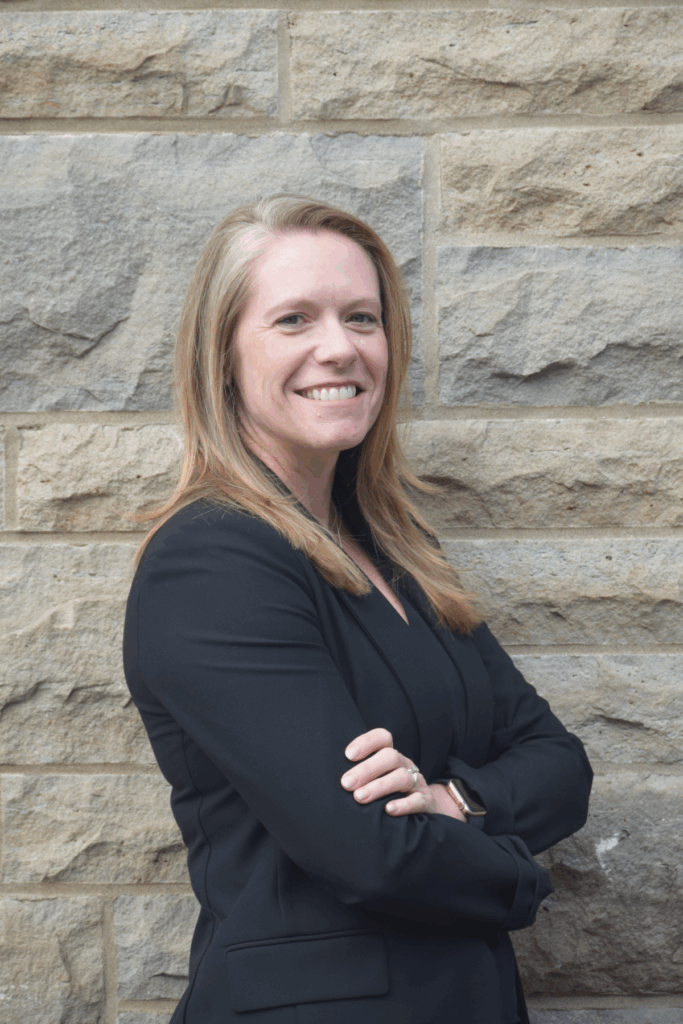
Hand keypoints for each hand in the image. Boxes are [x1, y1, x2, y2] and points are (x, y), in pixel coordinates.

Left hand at [341, 728, 466, 821]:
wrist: (421, 809)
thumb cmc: (386, 793)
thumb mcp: (375, 778)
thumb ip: (357, 774)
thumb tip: (327, 776)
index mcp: (390, 755)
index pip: (382, 738)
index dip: (366, 742)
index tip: (348, 755)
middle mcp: (404, 764)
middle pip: (390, 757)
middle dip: (366, 769)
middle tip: (346, 783)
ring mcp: (417, 781)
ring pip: (402, 777)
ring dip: (379, 786)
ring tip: (359, 797)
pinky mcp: (426, 801)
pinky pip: (418, 800)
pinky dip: (403, 805)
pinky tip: (388, 810)